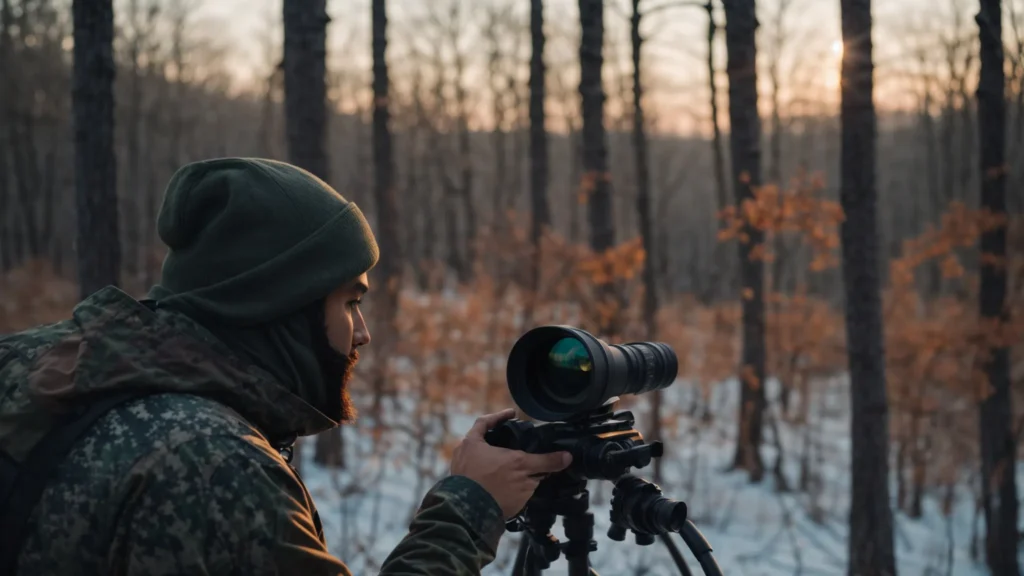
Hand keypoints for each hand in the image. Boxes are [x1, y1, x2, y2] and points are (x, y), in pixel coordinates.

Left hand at [450, 409, 572, 518]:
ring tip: (520, 463)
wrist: (471, 517)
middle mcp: (463, 457)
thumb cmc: (493, 484)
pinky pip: (484, 479)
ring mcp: (464, 475)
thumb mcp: (522, 468)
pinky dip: (498, 477)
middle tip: (519, 442)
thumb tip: (567, 456)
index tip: (513, 414)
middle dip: (502, 443)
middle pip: (485, 443)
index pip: (484, 422)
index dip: (500, 416)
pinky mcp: (468, 492)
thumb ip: (544, 462)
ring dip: (501, 462)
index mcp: (471, 443)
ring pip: (485, 462)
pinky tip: (511, 482)